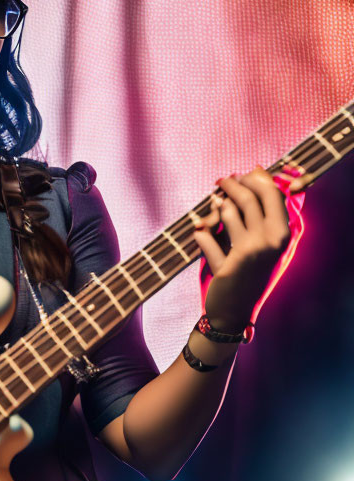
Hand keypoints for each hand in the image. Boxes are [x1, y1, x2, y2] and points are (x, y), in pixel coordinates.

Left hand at [192, 165, 292, 328]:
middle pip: (247, 197)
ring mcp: (248, 255)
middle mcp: (269, 242)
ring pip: (226, 213)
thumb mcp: (264, 242)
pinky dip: (199, 232)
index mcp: (283, 234)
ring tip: (212, 202)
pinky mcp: (226, 267)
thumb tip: (257, 170)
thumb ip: (262, 210)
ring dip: (214, 205)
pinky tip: (198, 229)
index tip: (240, 175)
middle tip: (220, 181)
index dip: (253, 179)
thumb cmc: (249, 271)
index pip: (271, 193)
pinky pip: (204, 238)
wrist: (235, 310)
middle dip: (231, 184)